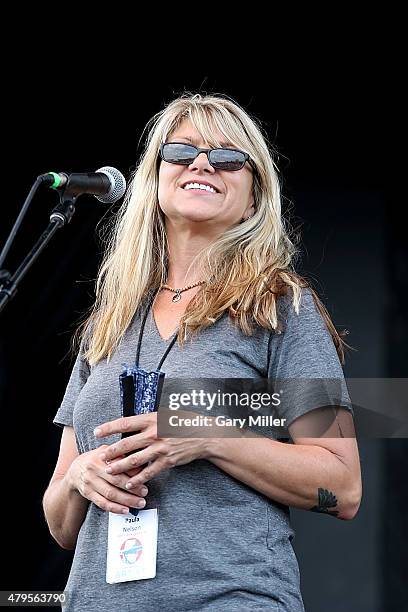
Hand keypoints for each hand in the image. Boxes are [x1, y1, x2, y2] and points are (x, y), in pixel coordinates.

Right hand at [67, 444, 148, 513]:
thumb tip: (141, 462)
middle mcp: (93, 469)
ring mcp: (89, 482)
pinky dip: (115, 508)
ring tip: (140, 503)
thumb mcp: (107, 451)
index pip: (119, 465)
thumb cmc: (98, 459)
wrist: (76, 469)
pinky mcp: (88, 493)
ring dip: (126, 500)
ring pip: (110, 494)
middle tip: (145, 492)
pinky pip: (102, 503)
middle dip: (132, 488)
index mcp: (101, 456)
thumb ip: (121, 455)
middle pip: (115, 480)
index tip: (145, 476)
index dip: (133, 472)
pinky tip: (125, 510)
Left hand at [94, 413, 209, 488]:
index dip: (109, 427)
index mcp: (152, 419)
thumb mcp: (165, 415)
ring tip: (109, 470)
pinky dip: (138, 479)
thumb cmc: (183, 423)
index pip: (125, 423)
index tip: (97, 432)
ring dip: (120, 466)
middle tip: (101, 456)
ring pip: (135, 460)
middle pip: (127, 443)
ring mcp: (160, 448)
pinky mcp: (167, 461)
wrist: (203, 435)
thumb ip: (149, 420)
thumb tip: (132, 423)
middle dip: (111, 451)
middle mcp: (154, 433)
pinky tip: (129, 483)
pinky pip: (149, 472)